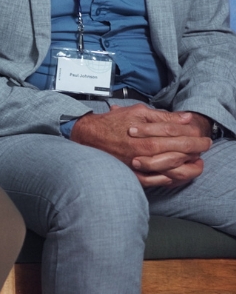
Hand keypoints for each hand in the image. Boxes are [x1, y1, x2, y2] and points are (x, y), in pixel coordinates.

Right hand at [71, 105, 210, 187]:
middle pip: (178, 152)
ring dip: (187, 165)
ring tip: (196, 161)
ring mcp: (138, 165)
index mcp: (145, 135)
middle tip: (205, 147)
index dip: (194, 136)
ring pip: (171, 168)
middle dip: (195, 149)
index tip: (204, 137)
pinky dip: (170, 178)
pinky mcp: (133, 174)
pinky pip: (156, 181)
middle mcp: (143, 151)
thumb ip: (163, 116)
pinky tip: (178, 174)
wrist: (88, 136)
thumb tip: (186, 118)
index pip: (177, 136)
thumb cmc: (113, 123)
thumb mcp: (138, 112)